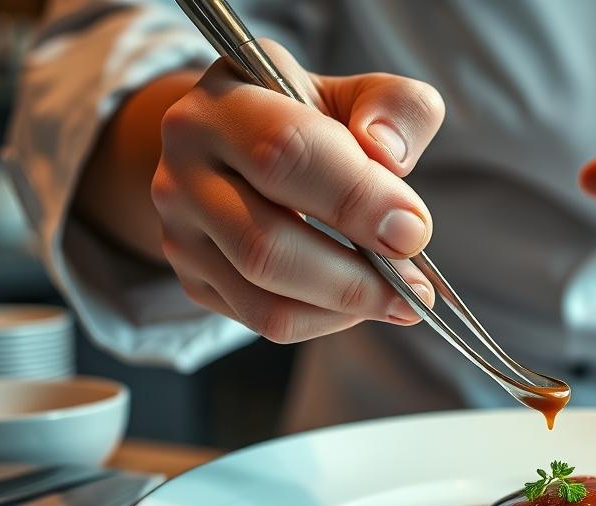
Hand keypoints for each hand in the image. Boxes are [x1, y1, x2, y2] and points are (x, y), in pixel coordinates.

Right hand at [151, 41, 444, 342]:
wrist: (241, 146)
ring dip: (346, 308)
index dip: (357, 198)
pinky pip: (265, 321)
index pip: (285, 154)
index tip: (414, 230)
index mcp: (223, 101)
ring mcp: (180, 232)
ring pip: (265, 298)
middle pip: (267, 244)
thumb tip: (390, 154)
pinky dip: (324, 321)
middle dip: (356, 275)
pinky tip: (360, 302)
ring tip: (400, 300)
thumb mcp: (360, 93)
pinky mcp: (193, 279)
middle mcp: (183, 169)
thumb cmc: (312, 118)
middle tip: (416, 286)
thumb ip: (396, 107)